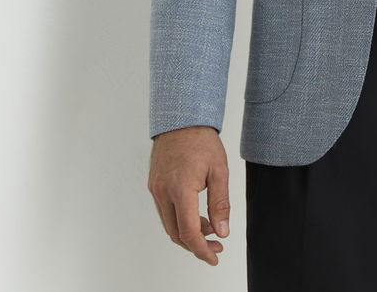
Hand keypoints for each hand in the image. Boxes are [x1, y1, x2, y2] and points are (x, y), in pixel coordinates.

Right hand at [147, 125, 229, 265]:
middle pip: (176, 233)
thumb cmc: (201, 140)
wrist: (181, 119)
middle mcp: (163, 191)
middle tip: (215, 245)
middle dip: (196, 245)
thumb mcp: (219, 171)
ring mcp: (156, 189)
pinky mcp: (154, 184)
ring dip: (187, 232)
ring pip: (169, 224)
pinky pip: (165, 211)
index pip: (188, 232)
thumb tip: (222, 231)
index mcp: (180, 188)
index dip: (202, 250)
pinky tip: (195, 215)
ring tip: (209, 228)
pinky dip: (179, 219)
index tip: (213, 256)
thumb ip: (220, 203)